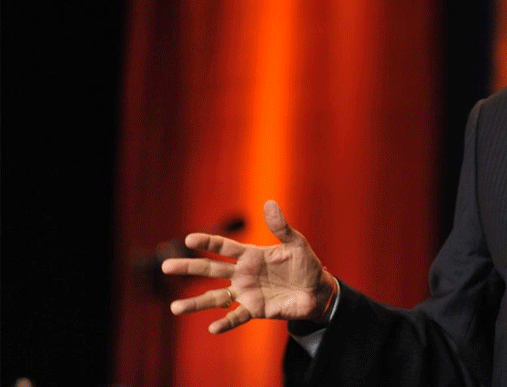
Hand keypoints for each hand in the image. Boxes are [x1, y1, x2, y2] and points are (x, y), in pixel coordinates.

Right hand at [161, 200, 336, 333]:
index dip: (207, 242)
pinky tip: (212, 328)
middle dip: (189, 268)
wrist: (318, 291)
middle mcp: (243, 274)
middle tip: (166, 266)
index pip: (224, 247)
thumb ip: (281, 227)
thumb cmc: (305, 264)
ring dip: (196, 302)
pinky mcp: (255, 310)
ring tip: (175, 308)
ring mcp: (246, 293)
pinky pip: (236, 317)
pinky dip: (225, 323)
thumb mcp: (296, 243)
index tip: (189, 240)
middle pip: (211, 270)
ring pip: (215, 297)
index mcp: (250, 255)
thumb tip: (269, 203)